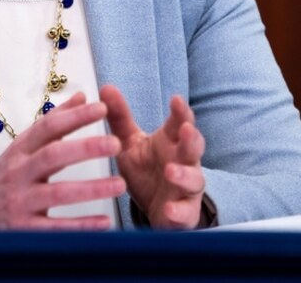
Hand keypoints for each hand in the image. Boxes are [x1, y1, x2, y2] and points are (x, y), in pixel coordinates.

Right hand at [0, 92, 125, 228]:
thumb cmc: (5, 177)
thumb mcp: (23, 147)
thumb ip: (53, 122)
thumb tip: (81, 96)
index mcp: (21, 149)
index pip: (48, 127)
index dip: (75, 117)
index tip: (102, 108)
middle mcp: (19, 172)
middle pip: (53, 155)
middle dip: (86, 148)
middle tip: (116, 143)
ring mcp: (19, 201)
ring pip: (58, 193)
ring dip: (91, 189)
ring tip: (120, 184)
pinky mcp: (22, 230)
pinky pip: (55, 229)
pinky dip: (80, 226)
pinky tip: (104, 222)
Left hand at [100, 84, 205, 228]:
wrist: (155, 208)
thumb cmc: (146, 171)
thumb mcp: (130, 143)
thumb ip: (120, 117)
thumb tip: (106, 87)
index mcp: (171, 142)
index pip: (181, 122)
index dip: (181, 111)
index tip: (175, 99)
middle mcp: (184, 162)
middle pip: (194, 147)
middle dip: (192, 138)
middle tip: (186, 129)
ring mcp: (186, 188)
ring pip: (194, 179)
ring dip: (184, 175)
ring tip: (171, 171)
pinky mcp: (184, 213)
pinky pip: (185, 213)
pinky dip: (178, 212)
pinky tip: (169, 209)